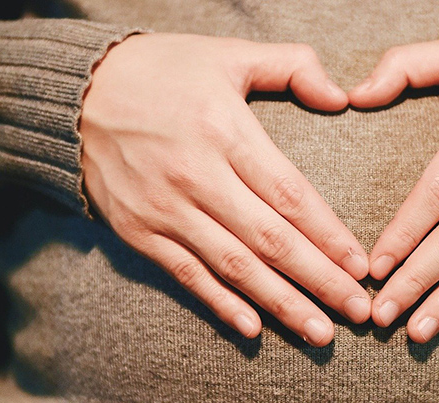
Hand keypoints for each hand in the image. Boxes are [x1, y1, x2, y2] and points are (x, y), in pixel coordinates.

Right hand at [81, 33, 370, 345]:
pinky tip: (253, 328)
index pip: (289, 194)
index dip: (329, 235)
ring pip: (234, 266)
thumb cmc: (163, 70)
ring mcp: (164, 208)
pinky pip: (186, 275)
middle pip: (270, 240)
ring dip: (281, 303)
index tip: (360, 266)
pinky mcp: (139, 231)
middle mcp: (195, 175)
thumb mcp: (229, 54)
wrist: (78, 91)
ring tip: (320, 332)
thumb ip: (292, 66)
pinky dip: (220, 304)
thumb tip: (341, 97)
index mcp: (224, 130)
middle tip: (358, 312)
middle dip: (320, 280)